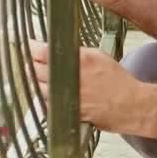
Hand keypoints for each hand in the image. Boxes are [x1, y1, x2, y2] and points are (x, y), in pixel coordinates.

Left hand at [28, 40, 145, 133]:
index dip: (30, 48)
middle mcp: (71, 77)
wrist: (130, 104)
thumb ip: (76, 53)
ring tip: (39, 78)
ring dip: (35, 82)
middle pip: (34, 69)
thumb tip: (56, 49)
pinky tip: (50, 93)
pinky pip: (47, 103)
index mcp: (79, 59)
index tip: (26, 46)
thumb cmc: (116, 80)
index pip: (43, 51)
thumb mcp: (98, 56)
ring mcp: (67, 96)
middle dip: (29, 64)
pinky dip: (45, 97)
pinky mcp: (67, 112)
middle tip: (29, 61)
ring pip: (38, 88)